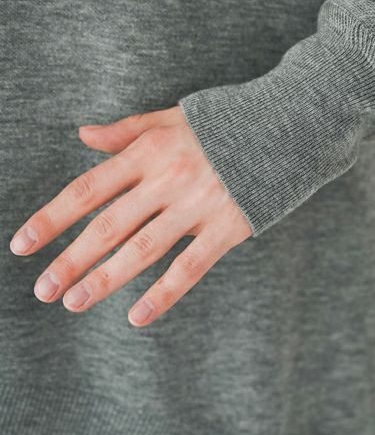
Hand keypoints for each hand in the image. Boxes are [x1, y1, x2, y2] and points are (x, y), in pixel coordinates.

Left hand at [9, 106, 252, 326]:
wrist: (289, 123)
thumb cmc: (225, 121)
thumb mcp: (172, 117)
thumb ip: (127, 129)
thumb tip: (83, 134)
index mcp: (149, 151)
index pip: (89, 189)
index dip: (53, 218)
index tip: (23, 245)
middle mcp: (168, 179)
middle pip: (108, 226)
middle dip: (70, 260)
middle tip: (43, 290)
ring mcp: (198, 205)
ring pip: (142, 250)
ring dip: (105, 279)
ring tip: (74, 303)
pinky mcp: (228, 226)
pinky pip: (190, 266)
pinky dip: (163, 294)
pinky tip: (137, 317)